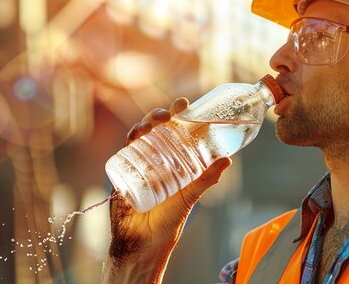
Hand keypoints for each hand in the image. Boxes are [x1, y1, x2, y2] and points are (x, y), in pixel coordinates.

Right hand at [103, 97, 232, 282]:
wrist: (142, 245)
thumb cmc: (165, 223)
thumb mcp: (188, 198)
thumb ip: (206, 179)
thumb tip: (227, 160)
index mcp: (168, 162)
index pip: (172, 134)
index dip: (176, 116)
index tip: (184, 104)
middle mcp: (151, 161)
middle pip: (152, 131)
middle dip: (158, 116)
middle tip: (169, 114)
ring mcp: (135, 166)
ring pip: (136, 138)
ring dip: (142, 126)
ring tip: (151, 125)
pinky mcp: (121, 175)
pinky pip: (123, 154)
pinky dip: (128, 143)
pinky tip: (135, 138)